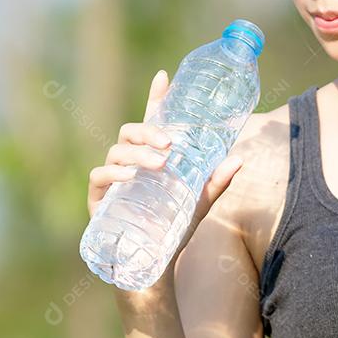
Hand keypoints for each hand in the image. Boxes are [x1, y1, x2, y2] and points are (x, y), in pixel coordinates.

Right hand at [87, 70, 244, 249]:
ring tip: (159, 163)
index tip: (164, 76)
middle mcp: (130, 162)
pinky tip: (132, 176)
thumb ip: (216, 182)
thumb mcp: (200, 202)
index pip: (152, 120)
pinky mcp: (98, 198)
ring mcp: (112, 178)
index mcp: (153, 156)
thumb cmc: (175, 227)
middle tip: (170, 142)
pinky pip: (99, 176)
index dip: (156, 97)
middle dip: (148, 131)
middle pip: (131, 131)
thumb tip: (239, 159)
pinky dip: (114, 173)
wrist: (155, 262)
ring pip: (117, 151)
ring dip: (138, 153)